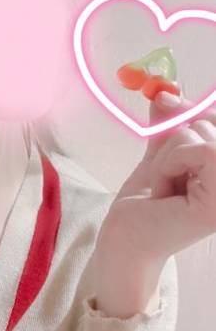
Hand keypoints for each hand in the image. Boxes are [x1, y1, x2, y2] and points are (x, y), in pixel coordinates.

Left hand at [94, 90, 215, 317]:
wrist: (124, 240)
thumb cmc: (142, 205)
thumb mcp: (160, 156)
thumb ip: (168, 128)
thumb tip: (164, 90)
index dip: (194, 108)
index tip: (164, 100)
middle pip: (212, 123)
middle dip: (175, 139)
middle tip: (164, 172)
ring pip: (204, 135)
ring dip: (169, 155)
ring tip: (164, 185)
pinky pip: (202, 150)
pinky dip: (170, 162)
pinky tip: (163, 190)